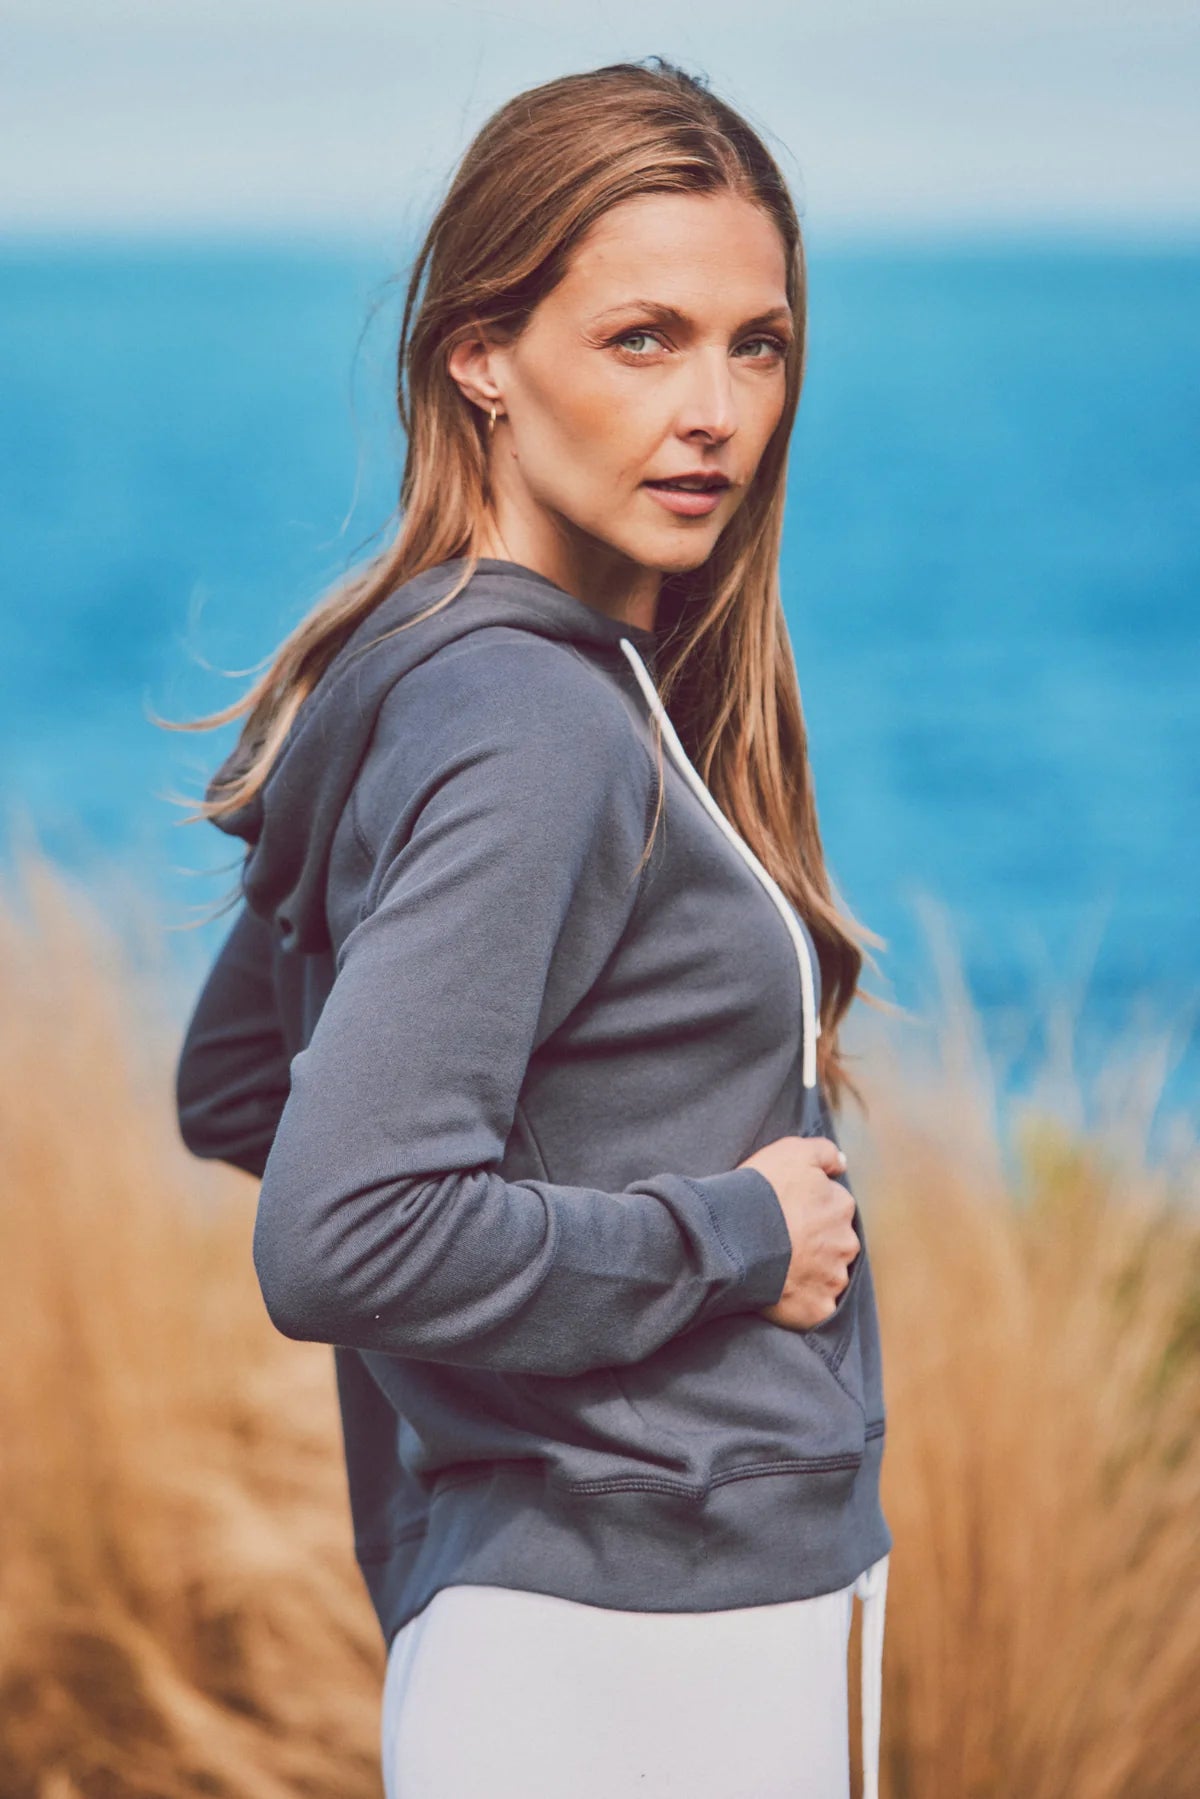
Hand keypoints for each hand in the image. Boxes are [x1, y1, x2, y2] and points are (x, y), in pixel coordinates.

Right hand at [738, 1135, 860, 1330]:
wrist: (733, 1236)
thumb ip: (823, 1152)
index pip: (835, 1208)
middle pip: (836, 1244)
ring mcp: (833, 1278)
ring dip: (812, 1274)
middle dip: (817, 1245)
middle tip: (784, 1242)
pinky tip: (783, 1294)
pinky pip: (816, 1308)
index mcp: (841, 1206)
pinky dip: (804, 1304)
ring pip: (829, 1277)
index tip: (789, 1214)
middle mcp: (845, 1243)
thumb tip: (843, 1163)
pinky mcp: (818, 1308)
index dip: (811, 1211)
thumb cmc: (760, 1191)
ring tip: (780, 1269)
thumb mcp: (791, 1151)